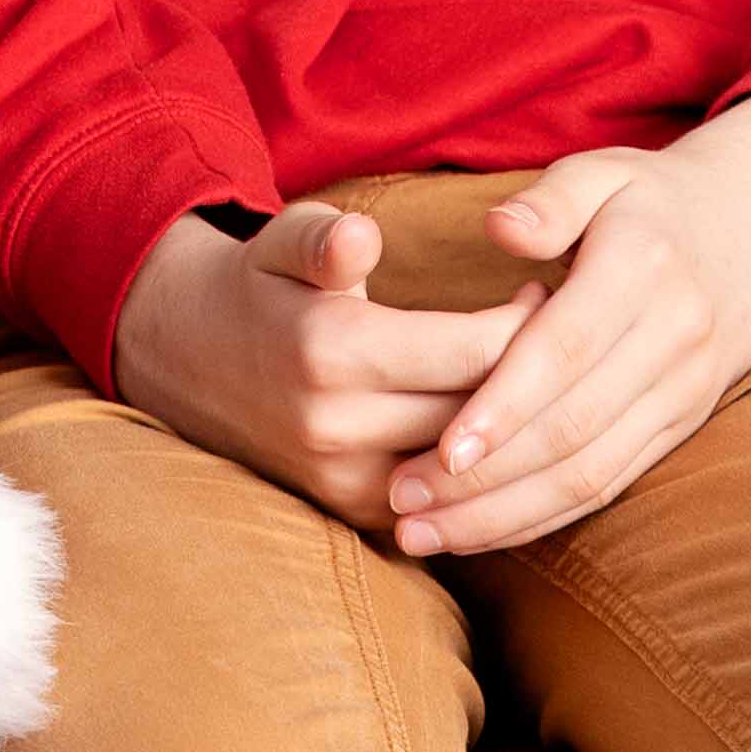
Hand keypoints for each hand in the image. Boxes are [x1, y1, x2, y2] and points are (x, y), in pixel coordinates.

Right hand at [107, 202, 532, 528]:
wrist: (184, 360)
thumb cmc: (258, 286)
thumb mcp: (282, 241)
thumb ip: (324, 238)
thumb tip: (360, 240)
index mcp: (330, 351)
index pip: (476, 354)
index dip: (529, 323)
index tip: (548, 288)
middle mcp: (336, 428)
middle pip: (483, 416)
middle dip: (536, 378)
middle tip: (566, 334)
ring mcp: (343, 481)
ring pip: (472, 469)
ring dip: (516, 430)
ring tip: (541, 379)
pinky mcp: (350, 513)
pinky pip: (445, 501)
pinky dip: (481, 470)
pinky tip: (503, 429)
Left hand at [384, 100, 750, 557]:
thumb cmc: (650, 199)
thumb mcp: (604, 171)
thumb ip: (551, 199)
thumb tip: (500, 227)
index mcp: (643, 269)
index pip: (567, 349)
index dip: (505, 403)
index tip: (442, 448)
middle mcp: (672, 340)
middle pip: (575, 426)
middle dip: (487, 476)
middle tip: (403, 500)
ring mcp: (683, 392)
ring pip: (593, 471)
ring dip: (505, 512)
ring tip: (423, 533)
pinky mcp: (681, 426)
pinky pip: (612, 482)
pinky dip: (545, 515)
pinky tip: (480, 532)